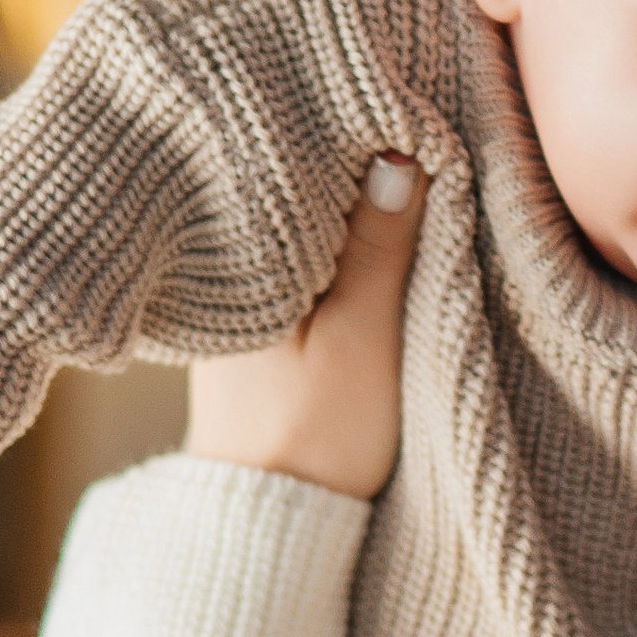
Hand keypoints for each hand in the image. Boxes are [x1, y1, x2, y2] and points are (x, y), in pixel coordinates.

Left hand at [185, 155, 424, 502]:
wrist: (266, 515)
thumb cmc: (316, 435)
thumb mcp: (362, 338)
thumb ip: (379, 249)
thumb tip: (400, 154)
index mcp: (240, 252)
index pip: (302, 157)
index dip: (361, 132)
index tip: (416, 120)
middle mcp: (220, 254)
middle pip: (292, 173)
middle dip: (348, 150)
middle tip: (414, 129)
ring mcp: (229, 281)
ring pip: (293, 206)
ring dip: (341, 189)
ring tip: (394, 159)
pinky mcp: (248, 306)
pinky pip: (291, 239)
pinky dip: (328, 226)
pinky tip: (360, 221)